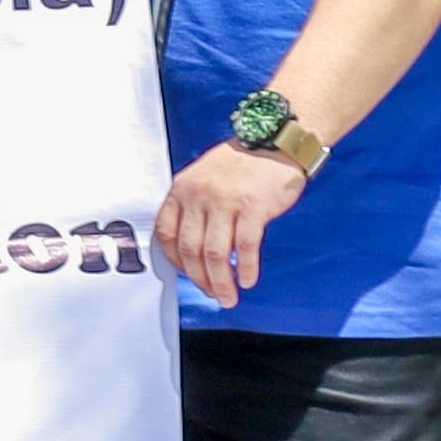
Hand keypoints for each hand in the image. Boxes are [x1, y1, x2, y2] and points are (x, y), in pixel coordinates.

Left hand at [154, 139, 304, 301]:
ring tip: (228, 298)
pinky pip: (245, 247)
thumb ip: (193, 206)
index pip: (166, 234)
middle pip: (190, 249)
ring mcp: (225, 202)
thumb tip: (193, 250)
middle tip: (212, 294)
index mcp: (182, 190)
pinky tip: (247, 280)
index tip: (188, 276)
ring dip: (221, 282)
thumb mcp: (203, 177)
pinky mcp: (253, 208)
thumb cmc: (240, 164)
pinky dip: (244, 268)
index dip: (176, 262)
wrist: (274, 142)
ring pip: (215, 254)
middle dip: (199, 279)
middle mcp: (199, 196)